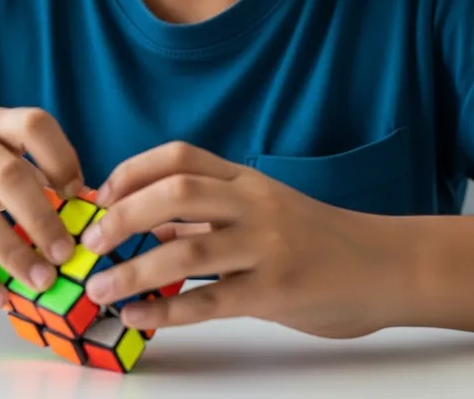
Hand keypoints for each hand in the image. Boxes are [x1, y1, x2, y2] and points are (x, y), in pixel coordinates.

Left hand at [80, 142, 405, 338]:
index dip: (134, 170)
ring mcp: (267, 246)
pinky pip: (210, 301)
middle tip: (90, 241)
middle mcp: (254, 203)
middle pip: (177, 192)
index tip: (101, 194)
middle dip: (124, 215)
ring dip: (133, 270)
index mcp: (246, 179)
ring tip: (99, 288)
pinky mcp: (277, 292)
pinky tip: (137, 316)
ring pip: (187, 250)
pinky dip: (166, 309)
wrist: (382, 265)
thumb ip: (209, 212)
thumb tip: (146, 220)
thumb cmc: (314, 237)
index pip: (181, 156)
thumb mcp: (261, 208)